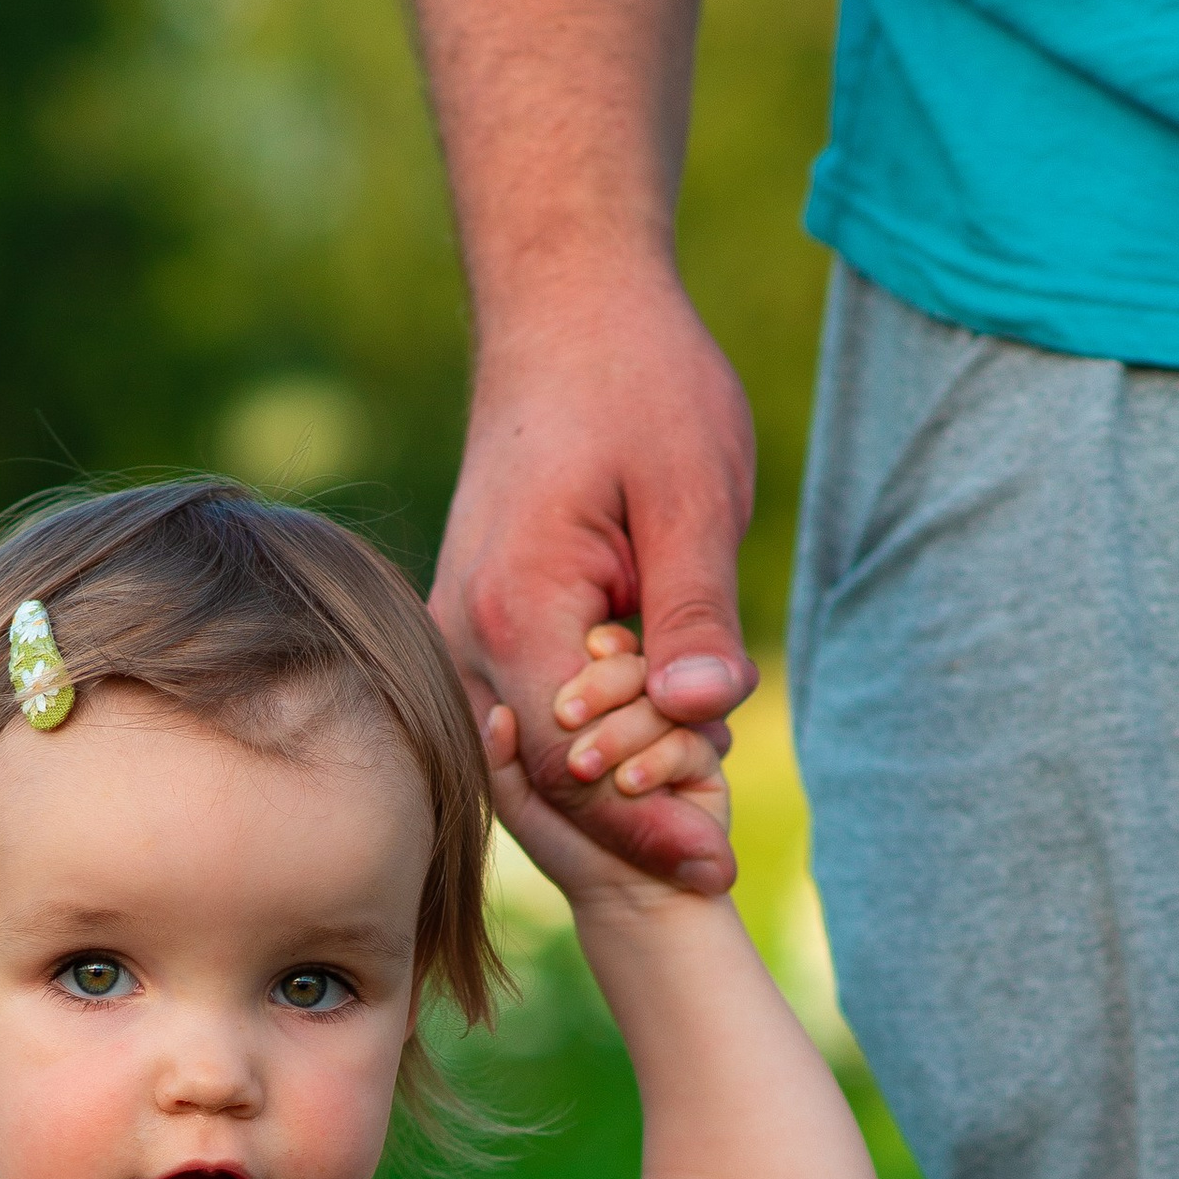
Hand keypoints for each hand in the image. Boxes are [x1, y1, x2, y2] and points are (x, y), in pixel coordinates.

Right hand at [433, 265, 755, 897]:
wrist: (566, 312)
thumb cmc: (639, 385)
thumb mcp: (694, 494)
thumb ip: (695, 613)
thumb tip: (706, 717)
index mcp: (514, 607)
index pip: (573, 764)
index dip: (648, 824)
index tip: (718, 865)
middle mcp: (462, 632)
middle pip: (542, 781)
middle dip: (630, 822)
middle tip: (720, 854)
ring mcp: (457, 632)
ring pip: (528, 758)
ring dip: (611, 787)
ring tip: (699, 809)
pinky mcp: (475, 625)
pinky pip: (524, 717)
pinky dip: (589, 746)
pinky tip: (657, 747)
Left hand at [480, 630, 730, 912]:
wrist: (624, 893)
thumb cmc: (564, 839)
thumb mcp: (519, 798)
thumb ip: (500, 757)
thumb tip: (498, 714)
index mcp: (593, 696)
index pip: (589, 650)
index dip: (577, 661)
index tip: (556, 695)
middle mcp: (636, 701)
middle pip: (629, 661)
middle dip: (599, 686)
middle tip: (566, 718)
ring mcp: (672, 723)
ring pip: (660, 696)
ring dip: (620, 731)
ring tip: (585, 768)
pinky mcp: (704, 754)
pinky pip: (687, 739)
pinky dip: (656, 759)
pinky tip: (629, 783)